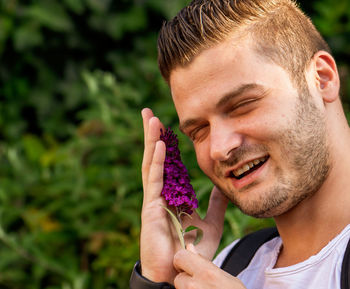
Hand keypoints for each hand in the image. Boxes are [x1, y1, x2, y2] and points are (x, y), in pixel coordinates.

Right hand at [140, 108, 228, 283]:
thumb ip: (216, 205)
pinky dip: (157, 162)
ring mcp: (154, 200)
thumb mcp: (210, 223)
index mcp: (172, 195)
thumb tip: (224, 187)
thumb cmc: (192, 250)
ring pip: (151, 164)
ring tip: (150, 119)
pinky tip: (160, 145)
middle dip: (153, 136)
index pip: (169, 164)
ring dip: (151, 141)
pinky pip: (154, 180)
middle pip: (156, 159)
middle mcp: (161, 194)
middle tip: (149, 114)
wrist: (179, 272)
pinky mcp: (151, 208)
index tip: (169, 127)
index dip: (168, 145)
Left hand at [173, 244, 246, 288]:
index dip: (183, 259)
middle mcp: (195, 286)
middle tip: (200, 283)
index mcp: (206, 273)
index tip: (188, 265)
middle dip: (186, 280)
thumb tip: (189, 248)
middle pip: (178, 278)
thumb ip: (205, 262)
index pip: (180, 257)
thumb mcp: (226, 277)